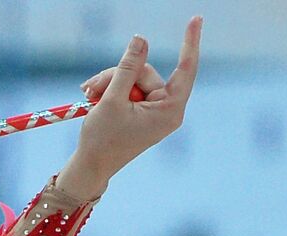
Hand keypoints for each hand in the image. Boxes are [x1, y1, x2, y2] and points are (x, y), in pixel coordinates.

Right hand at [59, 16, 201, 195]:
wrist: (92, 165)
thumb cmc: (103, 139)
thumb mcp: (112, 98)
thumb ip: (127, 68)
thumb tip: (142, 39)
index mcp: (168, 111)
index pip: (185, 70)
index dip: (190, 43)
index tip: (197, 18)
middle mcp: (166, 109)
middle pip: (146, 72)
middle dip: (117, 75)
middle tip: (92, 88)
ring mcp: (154, 110)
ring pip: (133, 77)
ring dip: (109, 82)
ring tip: (89, 94)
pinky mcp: (142, 111)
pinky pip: (129, 87)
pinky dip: (111, 88)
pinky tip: (93, 97)